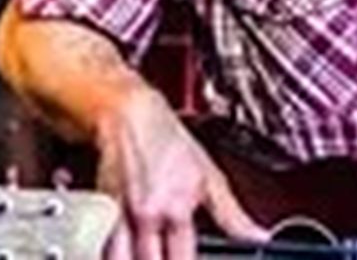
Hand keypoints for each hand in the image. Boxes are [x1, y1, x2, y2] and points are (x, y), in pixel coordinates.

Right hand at [94, 89, 265, 259]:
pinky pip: (102, 242)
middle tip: (163, 257)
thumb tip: (258, 236)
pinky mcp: (98, 206)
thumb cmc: (167, 138)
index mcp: (176, 210)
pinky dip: (109, 252)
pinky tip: (118, 253)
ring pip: (119, 258)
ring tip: (140, 256)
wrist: (129, 112)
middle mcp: (146, 214)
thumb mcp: (209, 174)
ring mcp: (118, 212)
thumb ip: (233, 215)